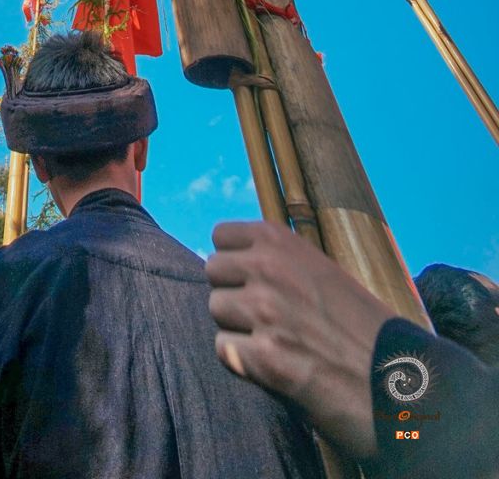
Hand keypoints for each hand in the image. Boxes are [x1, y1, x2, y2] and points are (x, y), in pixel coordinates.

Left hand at [206, 220, 391, 457]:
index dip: (234, 261)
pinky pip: (224, 350)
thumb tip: (233, 262)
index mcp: (282, 240)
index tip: (251, 280)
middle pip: (213, 272)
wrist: (399, 377)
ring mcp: (264, 310)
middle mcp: (268, 267)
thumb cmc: (362, 326)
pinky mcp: (265, 356)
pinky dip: (243, 362)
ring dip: (238, 329)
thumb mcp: (320, 271)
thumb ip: (278, 262)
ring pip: (216, 311)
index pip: (221, 236)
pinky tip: (274, 367)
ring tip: (275, 341)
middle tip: (265, 317)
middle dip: (233, 294)